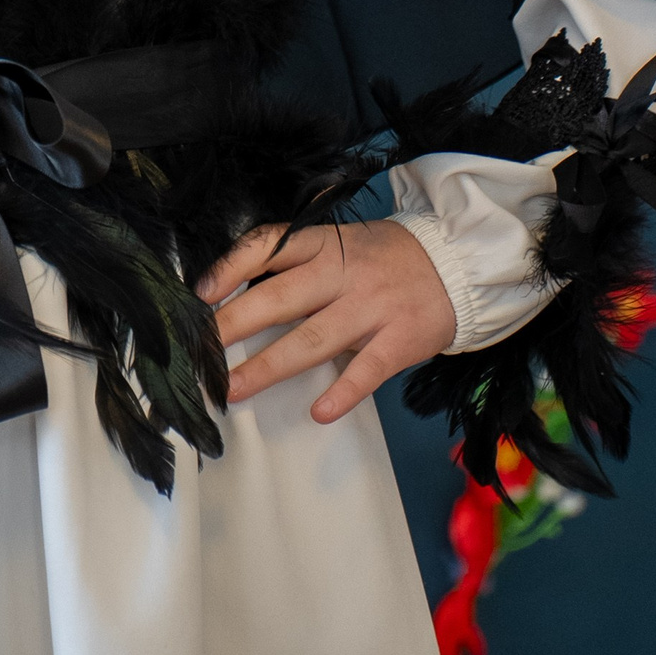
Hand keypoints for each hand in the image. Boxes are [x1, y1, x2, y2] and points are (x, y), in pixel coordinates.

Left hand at [197, 217, 456, 423]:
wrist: (455, 263)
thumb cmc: (383, 258)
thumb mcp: (341, 243)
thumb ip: (299, 261)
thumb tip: (238, 288)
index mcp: (324, 245)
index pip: (270, 246)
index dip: (231, 268)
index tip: (200, 294)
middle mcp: (343, 273)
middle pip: (280, 298)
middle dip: (235, 325)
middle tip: (201, 353)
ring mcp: (371, 307)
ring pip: (313, 338)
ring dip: (269, 366)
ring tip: (234, 388)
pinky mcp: (399, 339)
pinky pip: (367, 369)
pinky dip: (343, 392)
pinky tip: (319, 412)